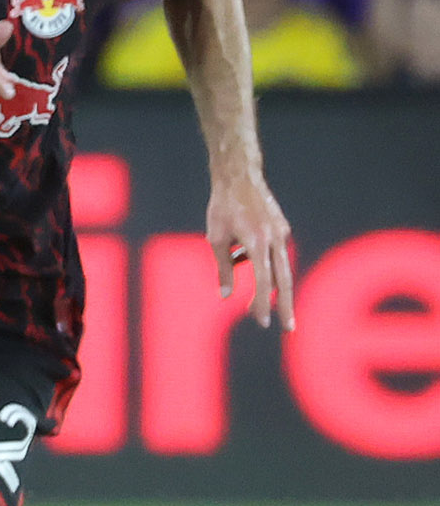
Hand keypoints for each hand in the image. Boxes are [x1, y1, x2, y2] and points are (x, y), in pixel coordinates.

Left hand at [206, 173, 295, 331]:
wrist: (239, 176)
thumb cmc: (222, 207)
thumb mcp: (216, 238)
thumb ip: (223, 268)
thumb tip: (226, 296)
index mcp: (258, 242)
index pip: (263, 281)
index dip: (263, 303)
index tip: (261, 322)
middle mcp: (275, 239)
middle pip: (284, 280)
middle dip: (285, 306)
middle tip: (288, 328)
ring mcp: (282, 233)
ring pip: (280, 268)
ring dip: (269, 286)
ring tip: (254, 300)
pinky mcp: (282, 229)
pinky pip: (273, 254)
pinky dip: (260, 262)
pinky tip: (240, 255)